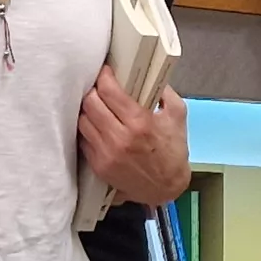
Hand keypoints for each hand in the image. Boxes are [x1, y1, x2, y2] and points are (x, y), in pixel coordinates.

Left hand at [81, 71, 191, 205]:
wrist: (166, 187)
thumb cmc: (173, 151)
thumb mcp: (178, 115)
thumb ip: (165, 91)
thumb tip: (150, 74)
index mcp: (140, 123)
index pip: (109, 91)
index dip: (104, 77)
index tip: (105, 73)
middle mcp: (120, 138)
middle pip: (90, 103)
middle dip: (94, 91)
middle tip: (100, 88)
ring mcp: (106, 153)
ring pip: (82, 120)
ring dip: (88, 110)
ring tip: (96, 106)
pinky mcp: (99, 165)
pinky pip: (83, 139)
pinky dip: (88, 129)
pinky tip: (97, 125)